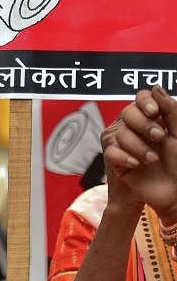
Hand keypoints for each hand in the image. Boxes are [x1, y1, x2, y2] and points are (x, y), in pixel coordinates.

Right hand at [101, 87, 176, 220]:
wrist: (173, 192)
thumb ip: (171, 110)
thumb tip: (155, 88)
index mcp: (153, 119)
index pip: (141, 99)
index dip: (145, 103)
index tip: (155, 112)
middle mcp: (136, 128)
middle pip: (127, 113)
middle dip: (143, 125)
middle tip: (159, 138)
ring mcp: (124, 143)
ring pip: (120, 134)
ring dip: (139, 147)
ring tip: (152, 160)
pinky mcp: (115, 160)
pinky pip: (111, 152)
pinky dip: (125, 158)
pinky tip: (136, 164)